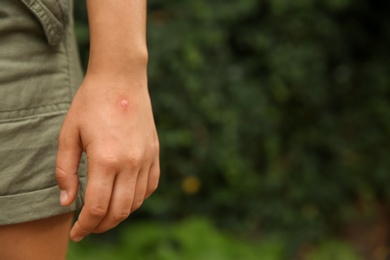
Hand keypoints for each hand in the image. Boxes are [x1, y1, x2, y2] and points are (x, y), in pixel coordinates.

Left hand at [55, 73, 158, 241]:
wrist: (121, 79)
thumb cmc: (91, 103)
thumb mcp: (68, 134)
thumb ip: (65, 171)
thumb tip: (67, 201)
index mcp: (106, 159)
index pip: (98, 207)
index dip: (85, 225)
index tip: (76, 232)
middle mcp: (131, 162)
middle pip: (120, 210)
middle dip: (102, 225)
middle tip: (89, 227)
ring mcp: (147, 157)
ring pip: (137, 201)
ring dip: (120, 214)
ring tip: (105, 213)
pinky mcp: (155, 152)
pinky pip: (151, 186)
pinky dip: (138, 198)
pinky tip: (126, 196)